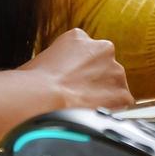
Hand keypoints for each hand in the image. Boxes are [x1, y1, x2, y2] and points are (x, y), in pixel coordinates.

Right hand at [0, 28, 133, 149]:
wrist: (42, 98)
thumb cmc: (32, 84)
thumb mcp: (41, 60)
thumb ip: (56, 62)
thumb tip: (49, 78)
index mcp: (79, 38)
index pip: (86, 52)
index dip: (79, 70)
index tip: (71, 82)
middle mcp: (102, 49)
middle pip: (103, 67)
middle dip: (94, 81)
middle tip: (78, 97)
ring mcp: (114, 71)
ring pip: (114, 85)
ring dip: (104, 96)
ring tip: (84, 109)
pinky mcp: (122, 93)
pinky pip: (122, 105)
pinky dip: (112, 112)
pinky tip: (93, 117)